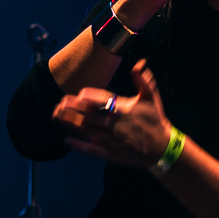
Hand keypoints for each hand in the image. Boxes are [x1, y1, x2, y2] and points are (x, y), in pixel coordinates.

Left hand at [53, 62, 173, 168]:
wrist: (162, 149)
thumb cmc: (155, 121)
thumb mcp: (152, 98)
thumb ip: (144, 80)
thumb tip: (140, 63)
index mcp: (123, 110)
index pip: (102, 101)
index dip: (89, 97)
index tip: (78, 94)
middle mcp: (114, 126)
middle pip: (88, 115)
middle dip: (72, 108)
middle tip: (60, 102)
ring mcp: (110, 141)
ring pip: (86, 130)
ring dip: (69, 122)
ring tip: (56, 115)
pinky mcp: (109, 153)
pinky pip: (90, 150)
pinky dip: (78, 145)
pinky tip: (67, 140)